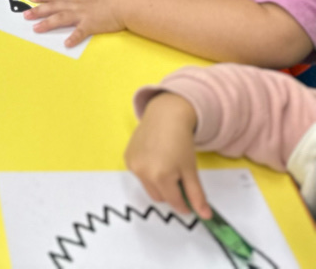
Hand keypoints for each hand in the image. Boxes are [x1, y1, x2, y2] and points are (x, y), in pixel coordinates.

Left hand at [26, 0, 125, 47]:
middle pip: (54, 7)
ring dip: (48, 23)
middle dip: (38, 10)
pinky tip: (66, 44)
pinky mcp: (92, 24)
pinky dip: (73, 38)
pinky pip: (80, 32)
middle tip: (24, 15)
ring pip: (61, 18)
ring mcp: (83, 14)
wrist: (127, 3)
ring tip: (36, 29)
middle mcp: (77, 4)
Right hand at [125, 92, 208, 217]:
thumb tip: (205, 216)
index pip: (173, 202)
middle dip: (170, 194)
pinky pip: (139, 174)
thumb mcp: (191, 169)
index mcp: (161, 176)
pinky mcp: (127, 157)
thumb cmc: (181, 142)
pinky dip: (148, 172)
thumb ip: (196, 195)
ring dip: (158, 183)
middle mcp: (143, 172)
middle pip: (159, 197)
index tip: (191, 201)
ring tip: (167, 166)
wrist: (165, 116)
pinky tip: (156, 158)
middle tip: (180, 179)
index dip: (185, 205)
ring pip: (148, 186)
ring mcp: (133, 165)